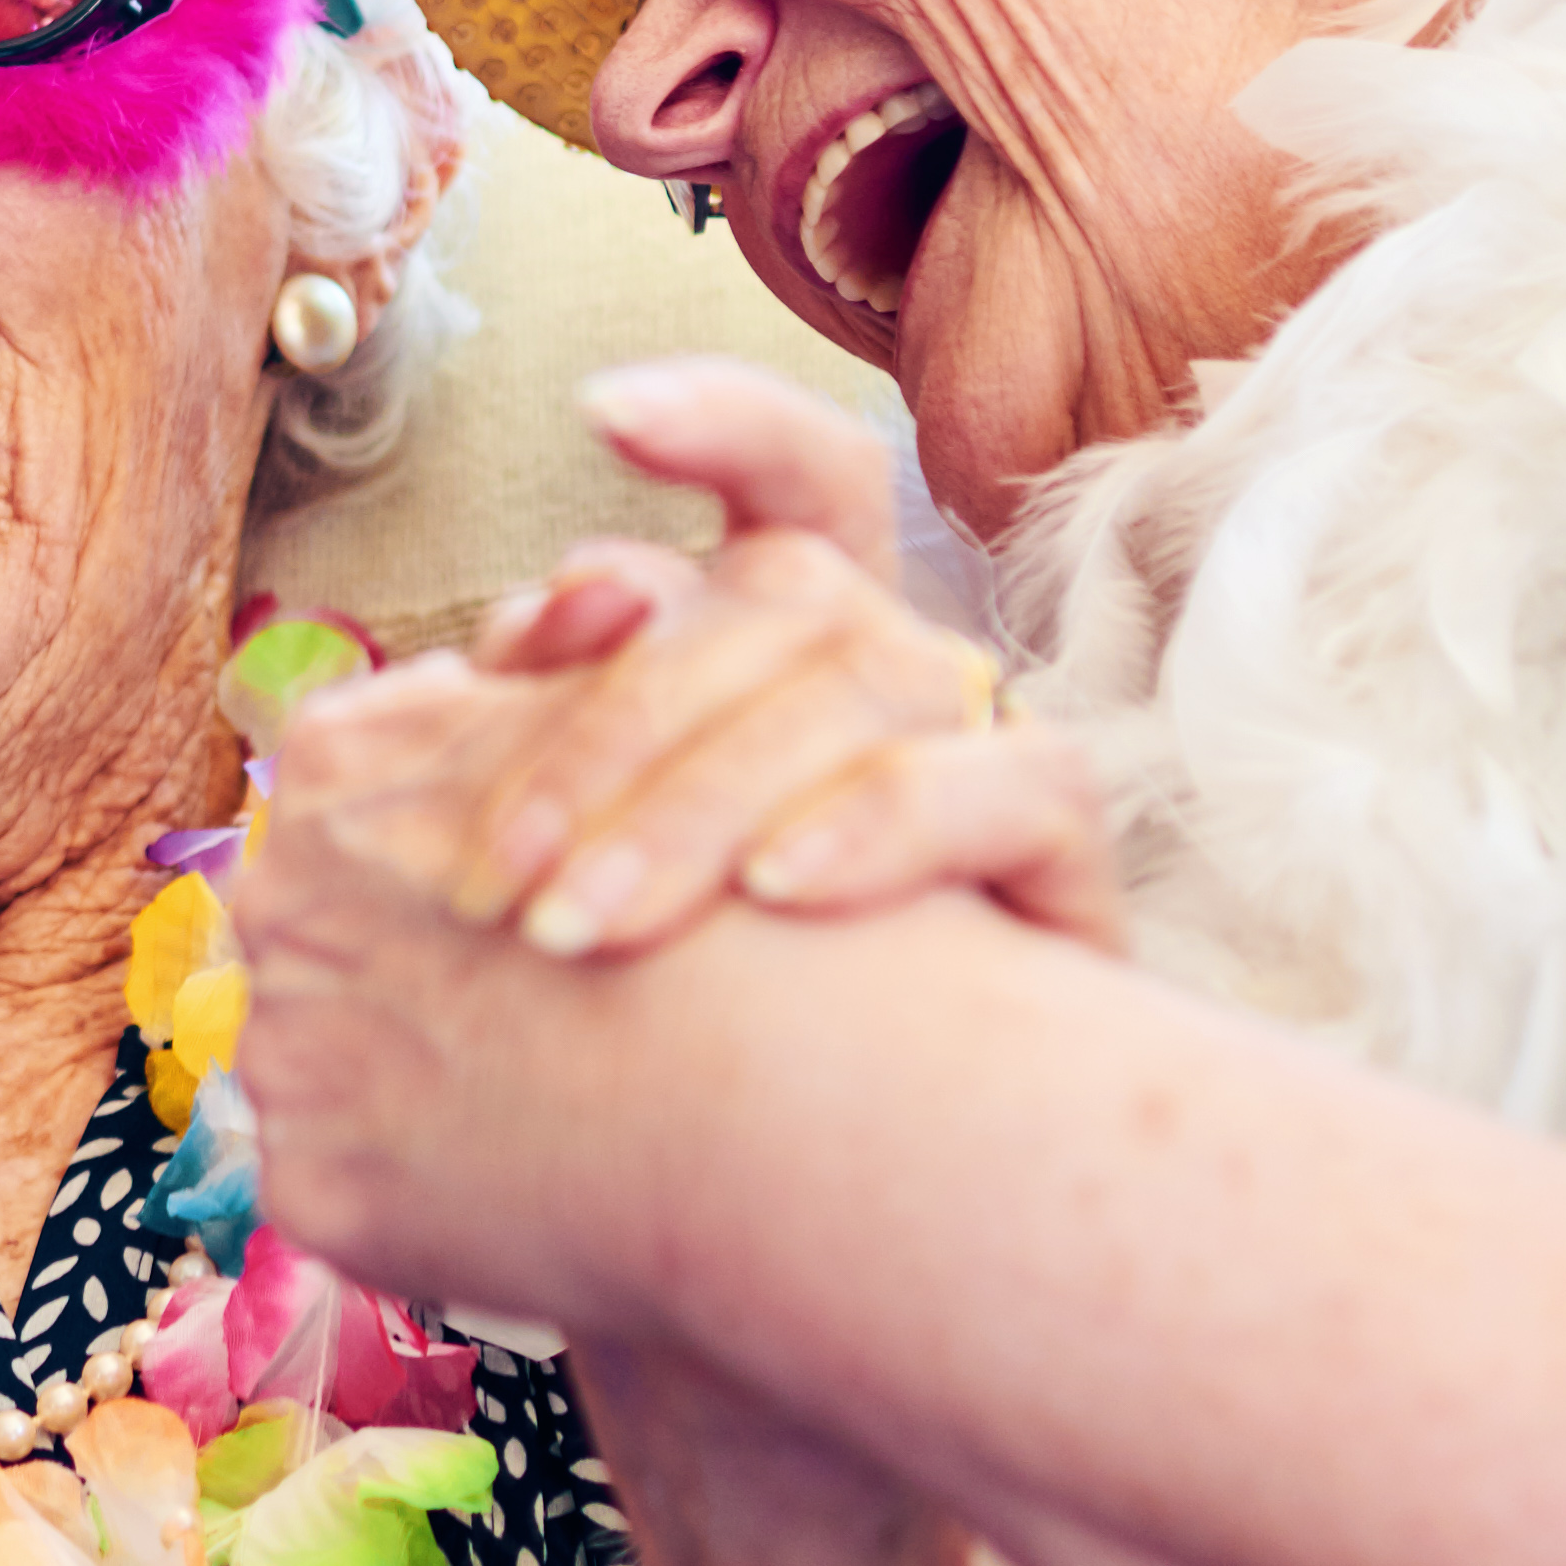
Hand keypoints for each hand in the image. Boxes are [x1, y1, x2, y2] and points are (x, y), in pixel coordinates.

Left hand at [223, 719, 798, 1342]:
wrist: (772, 1097)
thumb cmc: (723, 889)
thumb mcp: (623, 722)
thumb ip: (542, 670)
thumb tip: (509, 631)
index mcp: (336, 766)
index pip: (345, 779)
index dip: (444, 822)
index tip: (523, 869)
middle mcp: (278, 901)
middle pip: (320, 915)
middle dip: (404, 943)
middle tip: (521, 986)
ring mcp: (285, 1052)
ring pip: (323, 1048)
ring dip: (400, 1063)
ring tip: (531, 1090)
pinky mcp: (311, 1185)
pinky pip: (348, 1174)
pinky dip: (415, 1183)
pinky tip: (515, 1178)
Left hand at [393, 359, 1122, 964]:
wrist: (911, 1156)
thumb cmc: (728, 1001)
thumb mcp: (622, 850)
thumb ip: (570, 725)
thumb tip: (514, 639)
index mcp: (805, 633)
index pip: (796, 476)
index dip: (721, 423)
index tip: (602, 409)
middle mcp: (906, 659)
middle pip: (788, 595)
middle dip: (616, 724)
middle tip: (496, 876)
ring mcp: (997, 745)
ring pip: (872, 681)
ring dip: (707, 801)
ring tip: (585, 926)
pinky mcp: (1069, 855)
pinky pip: (1012, 785)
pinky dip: (884, 825)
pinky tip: (777, 893)